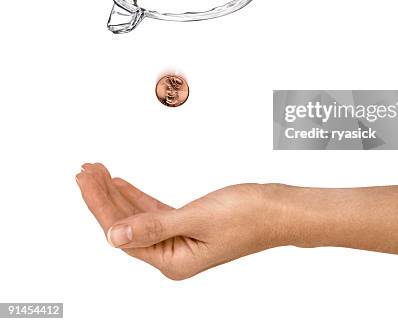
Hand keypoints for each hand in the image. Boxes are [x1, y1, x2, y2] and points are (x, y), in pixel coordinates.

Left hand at [76, 163, 290, 279]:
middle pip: (125, 224)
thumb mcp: (197, 219)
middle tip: (85, 170)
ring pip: (137, 216)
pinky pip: (152, 211)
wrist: (278, 210)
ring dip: (117, 194)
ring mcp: (179, 240)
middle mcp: (171, 255)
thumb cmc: (247, 216)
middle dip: (103, 196)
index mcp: (172, 262)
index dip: (100, 204)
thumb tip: (113, 236)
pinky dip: (136, 197)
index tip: (85, 180)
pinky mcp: (187, 225)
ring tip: (98, 172)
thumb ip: (153, 227)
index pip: (122, 232)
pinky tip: (122, 185)